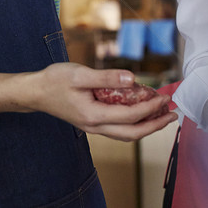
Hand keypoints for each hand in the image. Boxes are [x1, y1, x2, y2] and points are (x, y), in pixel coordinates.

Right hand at [25, 62, 177, 141]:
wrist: (35, 92)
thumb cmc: (54, 81)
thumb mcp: (80, 74)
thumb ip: (107, 78)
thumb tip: (132, 79)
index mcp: (93, 115)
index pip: (130, 115)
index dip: (150, 107)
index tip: (164, 97)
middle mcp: (95, 126)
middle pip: (132, 133)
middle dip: (155, 125)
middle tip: (172, 114)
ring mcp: (93, 127)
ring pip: (126, 133)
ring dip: (146, 126)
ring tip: (161, 114)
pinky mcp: (92, 122)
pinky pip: (118, 127)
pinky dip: (133, 122)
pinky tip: (139, 110)